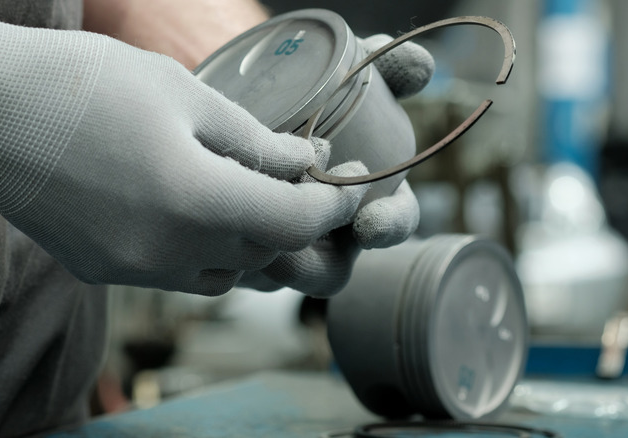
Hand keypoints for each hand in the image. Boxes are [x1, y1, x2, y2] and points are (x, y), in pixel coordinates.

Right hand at [0, 7, 370, 295]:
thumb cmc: (84, 84)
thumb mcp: (185, 96)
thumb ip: (255, 142)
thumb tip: (305, 163)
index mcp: (194, 202)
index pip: (294, 222)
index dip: (333, 206)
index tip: (352, 187)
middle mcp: (166, 252)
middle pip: (263, 251)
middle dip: (294, 220)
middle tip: (305, 182)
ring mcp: (132, 269)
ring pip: (224, 272)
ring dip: (250, 240)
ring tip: (250, 195)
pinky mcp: (104, 271)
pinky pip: (178, 274)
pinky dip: (204, 249)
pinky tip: (196, 211)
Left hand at [238, 35, 433, 296]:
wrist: (239, 100)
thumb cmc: (309, 87)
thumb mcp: (349, 70)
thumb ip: (389, 69)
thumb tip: (420, 68)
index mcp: (365, 199)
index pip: (391, 224)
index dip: (389, 227)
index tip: (371, 222)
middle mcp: (324, 234)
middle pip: (329, 273)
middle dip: (313, 261)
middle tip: (289, 234)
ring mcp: (277, 250)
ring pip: (275, 280)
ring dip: (262, 258)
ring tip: (241, 223)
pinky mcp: (232, 257)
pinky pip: (228, 273)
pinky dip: (220, 253)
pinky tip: (207, 225)